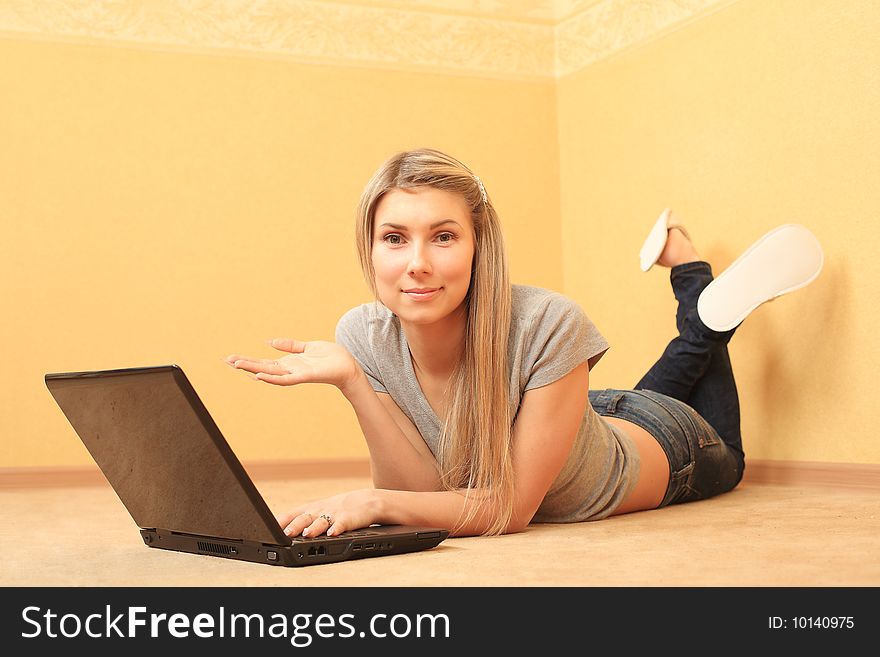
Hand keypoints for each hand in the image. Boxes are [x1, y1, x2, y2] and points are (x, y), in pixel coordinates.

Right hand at [224, 338, 360, 388]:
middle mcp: (289, 370)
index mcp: (288, 363)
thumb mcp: (307, 347)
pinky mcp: (306, 375)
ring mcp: (296, 374)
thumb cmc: (330, 357)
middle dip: (244, 365)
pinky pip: (287, 379)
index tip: (229, 358)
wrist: (348, 366)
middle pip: (262, 367)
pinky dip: (273, 378)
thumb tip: (269, 342)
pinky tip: (260, 376)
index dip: (247, 360)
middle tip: (225, 361)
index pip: (263, 362)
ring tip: (237, 366)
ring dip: (254, 370)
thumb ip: (290, 345)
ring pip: (270, 373)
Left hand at [275, 489, 381, 536]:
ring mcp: (334, 514)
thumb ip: (301, 520)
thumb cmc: (337, 509)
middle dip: (294, 526)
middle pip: (304, 518)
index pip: (291, 514)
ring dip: (314, 527)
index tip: (268, 530)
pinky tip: (332, 533)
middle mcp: (320, 510)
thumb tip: (278, 531)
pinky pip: (342, 523)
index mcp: (310, 509)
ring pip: (321, 521)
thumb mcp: (317, 512)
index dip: (280, 522)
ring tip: (307, 534)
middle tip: (285, 534)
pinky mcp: (349, 519)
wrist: (366, 501)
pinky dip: (337, 528)